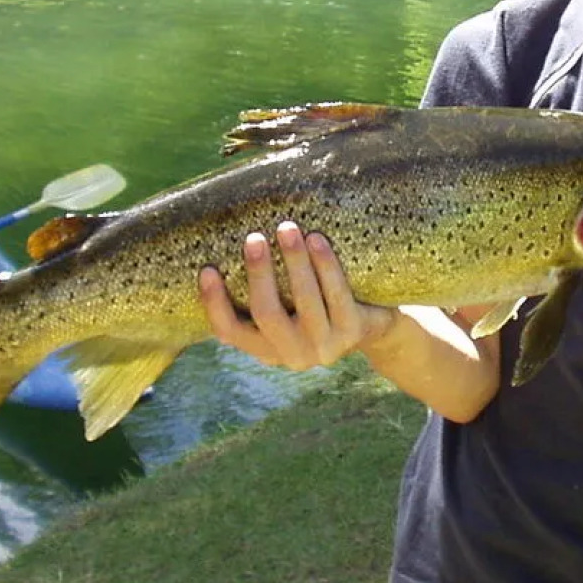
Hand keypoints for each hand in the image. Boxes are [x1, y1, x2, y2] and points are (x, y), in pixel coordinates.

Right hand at [198, 221, 396, 370]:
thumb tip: (221, 240)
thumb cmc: (319, 305)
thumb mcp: (288, 307)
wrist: (376, 326)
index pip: (230, 332)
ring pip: (304, 300)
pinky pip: (336, 293)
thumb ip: (262, 290)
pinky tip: (317, 239)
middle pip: (267, 314)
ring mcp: (325, 347)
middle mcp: (293, 355)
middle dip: (258, 273)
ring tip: (287, 228)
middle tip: (253, 238)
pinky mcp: (353, 331)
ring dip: (294, 260)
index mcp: (267, 349)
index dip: (214, 304)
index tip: (206, 269)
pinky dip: (325, 264)